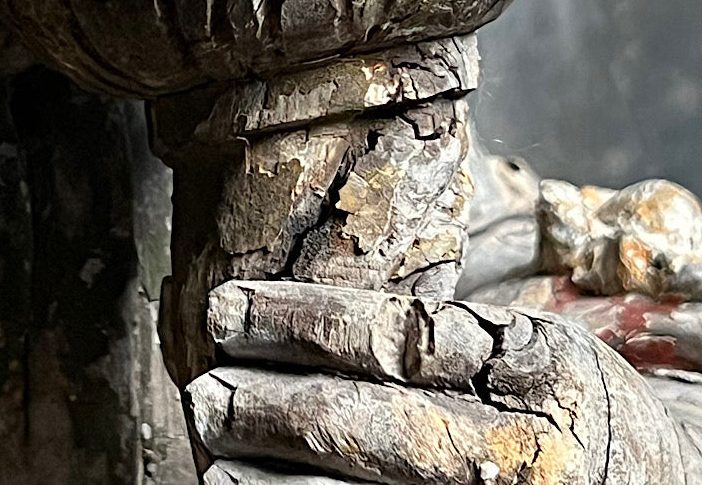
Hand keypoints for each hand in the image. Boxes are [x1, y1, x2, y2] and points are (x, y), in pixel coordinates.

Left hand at [187, 280, 701, 483]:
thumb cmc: (575, 408)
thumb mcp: (530, 348)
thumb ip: (449, 337)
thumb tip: (318, 322)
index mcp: (532, 366)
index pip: (389, 333)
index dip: (295, 319)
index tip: (226, 310)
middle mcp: (518, 448)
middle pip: (361, 421)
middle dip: (265, 404)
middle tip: (202, 390)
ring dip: (270, 475)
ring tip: (213, 450)